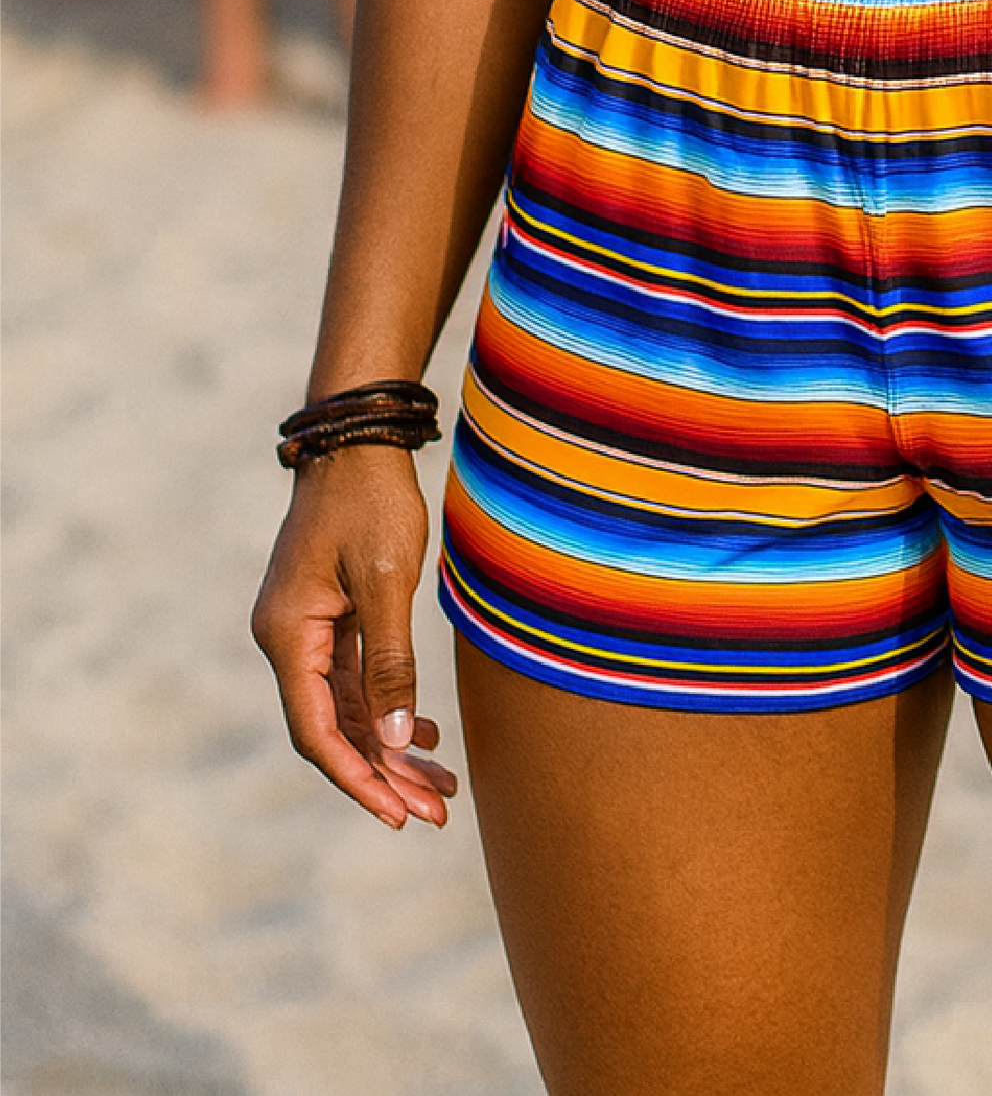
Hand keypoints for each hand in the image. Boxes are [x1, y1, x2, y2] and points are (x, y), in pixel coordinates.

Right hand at [251, 445, 457, 829]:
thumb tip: (394, 737)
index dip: (357, 777)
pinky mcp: (330, 615)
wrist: (359, 438)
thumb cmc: (371, 500)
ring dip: (391, 746)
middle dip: (384, 773)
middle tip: (436, 813)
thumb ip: (389, 661)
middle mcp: (288, 639)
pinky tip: (426, 734)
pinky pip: (354, 679)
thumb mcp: (385, 580)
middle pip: (333, 727)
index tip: (397, 816)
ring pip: (348, 707)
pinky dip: (387, 707)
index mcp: (287, 636)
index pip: (316, 731)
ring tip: (441, 786)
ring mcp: (307, 628)